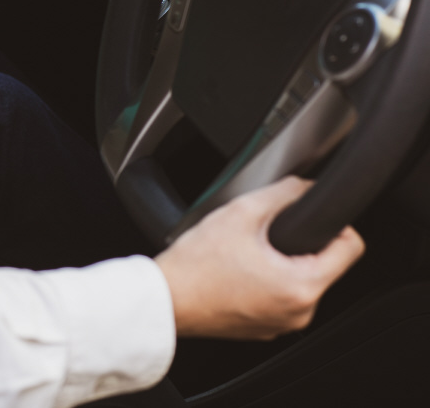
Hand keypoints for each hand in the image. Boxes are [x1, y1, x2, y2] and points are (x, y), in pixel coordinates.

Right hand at [155, 176, 364, 339]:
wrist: (163, 299)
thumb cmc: (195, 266)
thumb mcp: (241, 213)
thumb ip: (282, 193)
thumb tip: (305, 186)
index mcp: (302, 286)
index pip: (352, 247)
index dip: (335, 223)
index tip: (310, 216)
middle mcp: (299, 312)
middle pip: (323, 264)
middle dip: (297, 244)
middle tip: (262, 234)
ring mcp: (281, 324)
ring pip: (298, 280)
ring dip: (279, 263)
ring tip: (244, 253)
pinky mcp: (263, 328)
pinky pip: (278, 298)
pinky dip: (264, 282)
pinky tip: (236, 271)